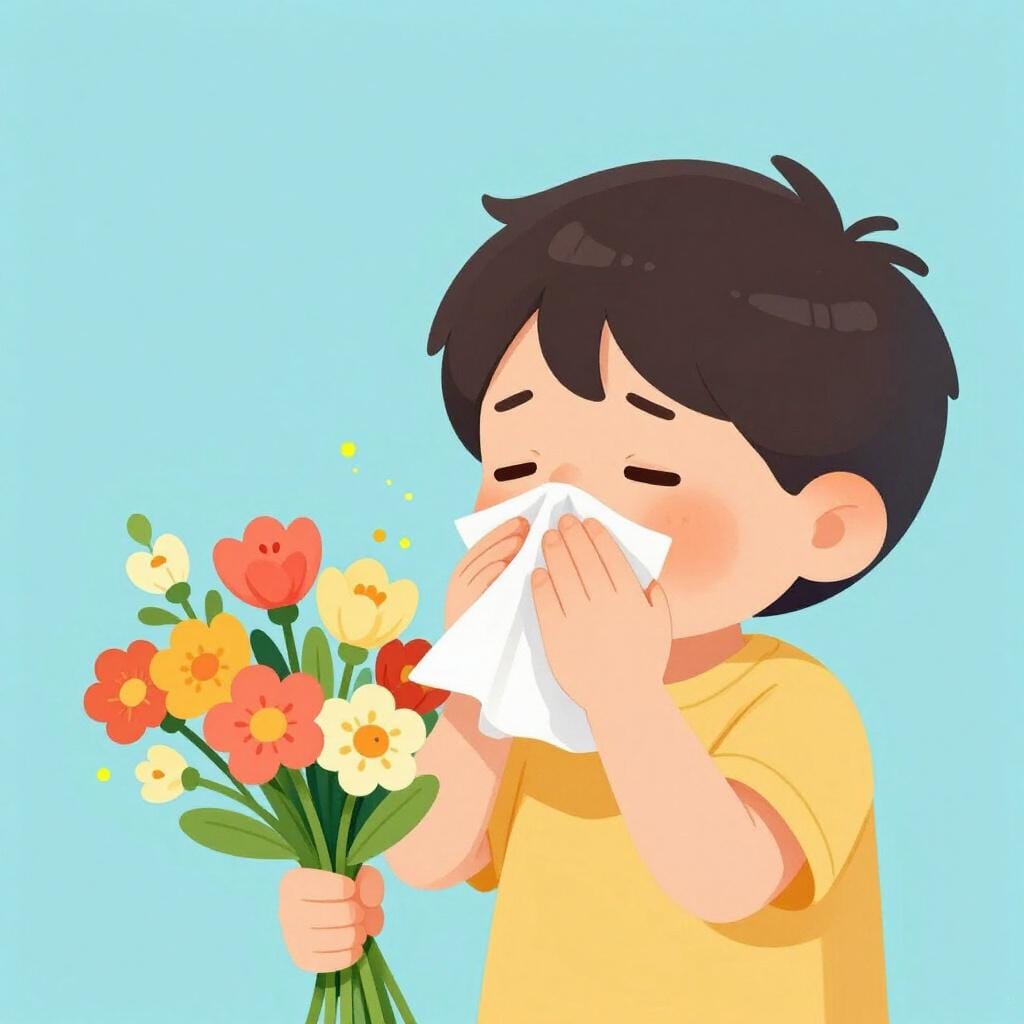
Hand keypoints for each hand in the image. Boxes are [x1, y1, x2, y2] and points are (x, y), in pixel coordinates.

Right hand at [278, 865, 383, 972]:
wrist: (319, 911)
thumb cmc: (338, 890)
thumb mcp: (354, 875)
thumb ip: (368, 881)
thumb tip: (369, 901)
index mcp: (293, 883)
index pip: (325, 885)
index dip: (345, 888)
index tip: (351, 889)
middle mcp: (286, 911)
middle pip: (336, 914)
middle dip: (355, 913)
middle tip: (359, 913)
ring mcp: (292, 939)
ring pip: (335, 939)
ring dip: (355, 934)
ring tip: (360, 930)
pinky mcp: (301, 960)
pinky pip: (330, 962)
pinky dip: (350, 955)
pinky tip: (356, 947)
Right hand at [445, 516, 527, 628]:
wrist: (474, 659)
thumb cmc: (493, 625)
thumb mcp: (497, 593)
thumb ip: (504, 571)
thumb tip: (525, 545)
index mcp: (466, 574)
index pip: (485, 545)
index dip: (503, 530)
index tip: (522, 520)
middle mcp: (459, 582)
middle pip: (482, 551)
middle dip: (503, 535)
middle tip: (524, 525)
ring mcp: (459, 595)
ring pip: (479, 566)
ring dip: (498, 551)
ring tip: (519, 540)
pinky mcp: (462, 609)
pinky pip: (476, 587)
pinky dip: (489, 574)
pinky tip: (505, 566)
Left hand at [531, 515, 671, 714]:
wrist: (622, 701)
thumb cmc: (643, 664)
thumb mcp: (660, 629)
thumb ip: (657, 600)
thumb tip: (648, 579)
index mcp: (631, 598)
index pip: (610, 555)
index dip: (597, 534)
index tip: (588, 521)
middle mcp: (606, 604)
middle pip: (583, 559)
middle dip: (572, 535)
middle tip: (562, 521)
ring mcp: (580, 619)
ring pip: (563, 575)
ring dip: (554, 552)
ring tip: (547, 538)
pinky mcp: (557, 636)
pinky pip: (546, 603)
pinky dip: (541, 584)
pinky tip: (538, 572)